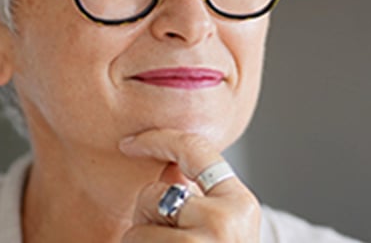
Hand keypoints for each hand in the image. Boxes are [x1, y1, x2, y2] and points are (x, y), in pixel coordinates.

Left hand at [119, 129, 260, 241]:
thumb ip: (195, 198)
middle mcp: (224, 220)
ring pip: (137, 228)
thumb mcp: (218, 231)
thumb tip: (168, 166)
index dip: (158, 139)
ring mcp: (201, 242)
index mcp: (241, 205)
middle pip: (153, 194)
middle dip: (147, 220)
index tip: (129, 143)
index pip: (196, 149)